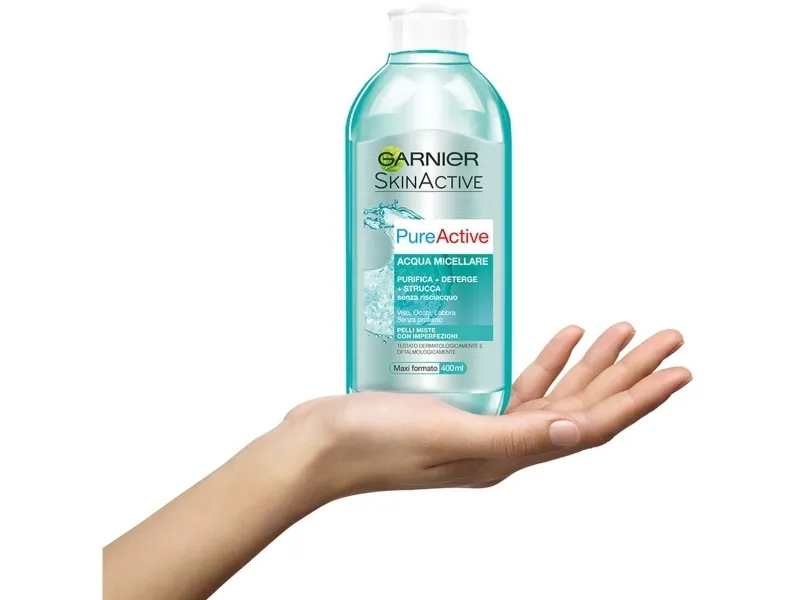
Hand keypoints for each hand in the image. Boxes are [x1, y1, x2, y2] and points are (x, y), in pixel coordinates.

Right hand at [278, 323, 689, 500]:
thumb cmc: (372, 442)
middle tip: (667, 336)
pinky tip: (559, 336)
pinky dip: (543, 358)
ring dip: (591, 361)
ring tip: (623, 329)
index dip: (639, 399)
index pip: (592, 426)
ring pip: (555, 390)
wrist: (317, 446)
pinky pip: (517, 381)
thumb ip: (512, 434)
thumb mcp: (447, 435)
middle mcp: (505, 443)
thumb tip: (579, 431)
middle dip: (628, 371)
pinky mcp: (461, 406)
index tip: (678, 371)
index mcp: (508, 455)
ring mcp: (484, 424)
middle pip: (584, 404)